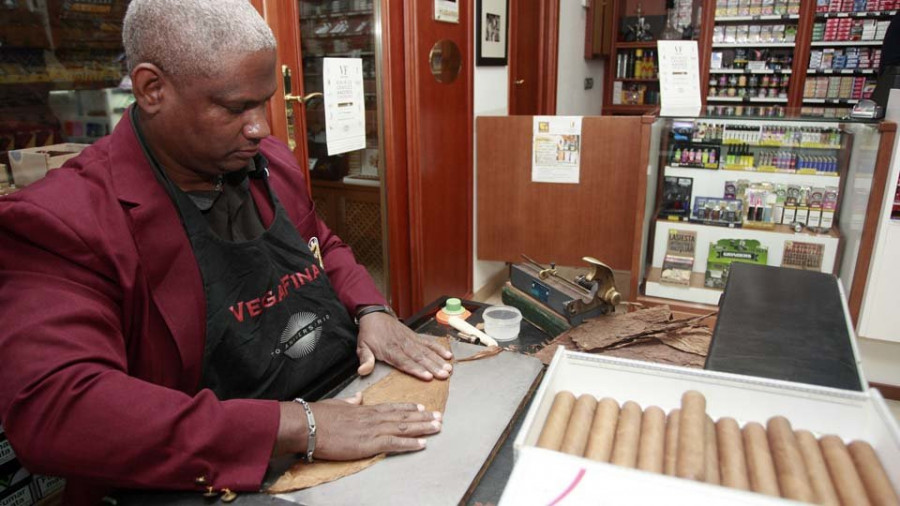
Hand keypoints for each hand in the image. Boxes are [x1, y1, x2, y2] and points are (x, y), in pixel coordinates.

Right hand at [274, 394, 442, 459]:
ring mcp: (372, 430)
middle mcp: (372, 418)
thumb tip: (357, 398)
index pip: (392, 407)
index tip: (421, 406)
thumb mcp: (337, 404)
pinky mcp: (368, 444)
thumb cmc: (318, 416)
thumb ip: (350, 402)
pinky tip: (421, 444)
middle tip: (438, 416)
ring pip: (403, 428)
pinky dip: (409, 444)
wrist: (308, 425)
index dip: (408, 407)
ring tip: (436, 427)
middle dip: (422, 417)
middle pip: (402, 417)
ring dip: (422, 428)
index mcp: (364, 409)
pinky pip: (394, 443)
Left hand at [356, 312, 452, 380]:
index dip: (416, 369)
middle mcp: (403, 345)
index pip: (404, 361)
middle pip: (419, 357)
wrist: (375, 316)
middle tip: (444, 375)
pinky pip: (428, 342)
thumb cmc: (370, 334)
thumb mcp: (362, 346)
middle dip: (433, 366)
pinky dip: (438, 348)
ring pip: (426, 351)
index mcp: (390, 349)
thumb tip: (363, 371)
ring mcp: (411, 340)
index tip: (427, 376)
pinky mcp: (415, 336)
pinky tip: (448, 355)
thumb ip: (365, 360)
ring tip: (449, 368)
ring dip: (439, 360)